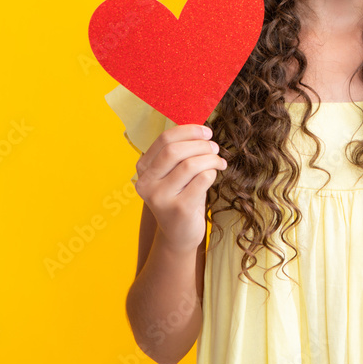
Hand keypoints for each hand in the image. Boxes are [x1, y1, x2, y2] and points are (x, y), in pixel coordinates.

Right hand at [133, 123, 226, 252]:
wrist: (179, 234)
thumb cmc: (181, 196)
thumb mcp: (174, 173)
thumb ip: (181, 153)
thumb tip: (201, 130)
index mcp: (143, 168)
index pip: (164, 140)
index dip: (189, 131)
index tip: (206, 132)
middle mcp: (147, 183)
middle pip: (175, 151)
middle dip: (201, 145)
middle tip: (215, 147)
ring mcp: (161, 198)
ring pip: (190, 165)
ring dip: (211, 159)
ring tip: (219, 161)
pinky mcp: (179, 210)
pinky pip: (202, 180)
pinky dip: (212, 173)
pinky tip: (215, 175)